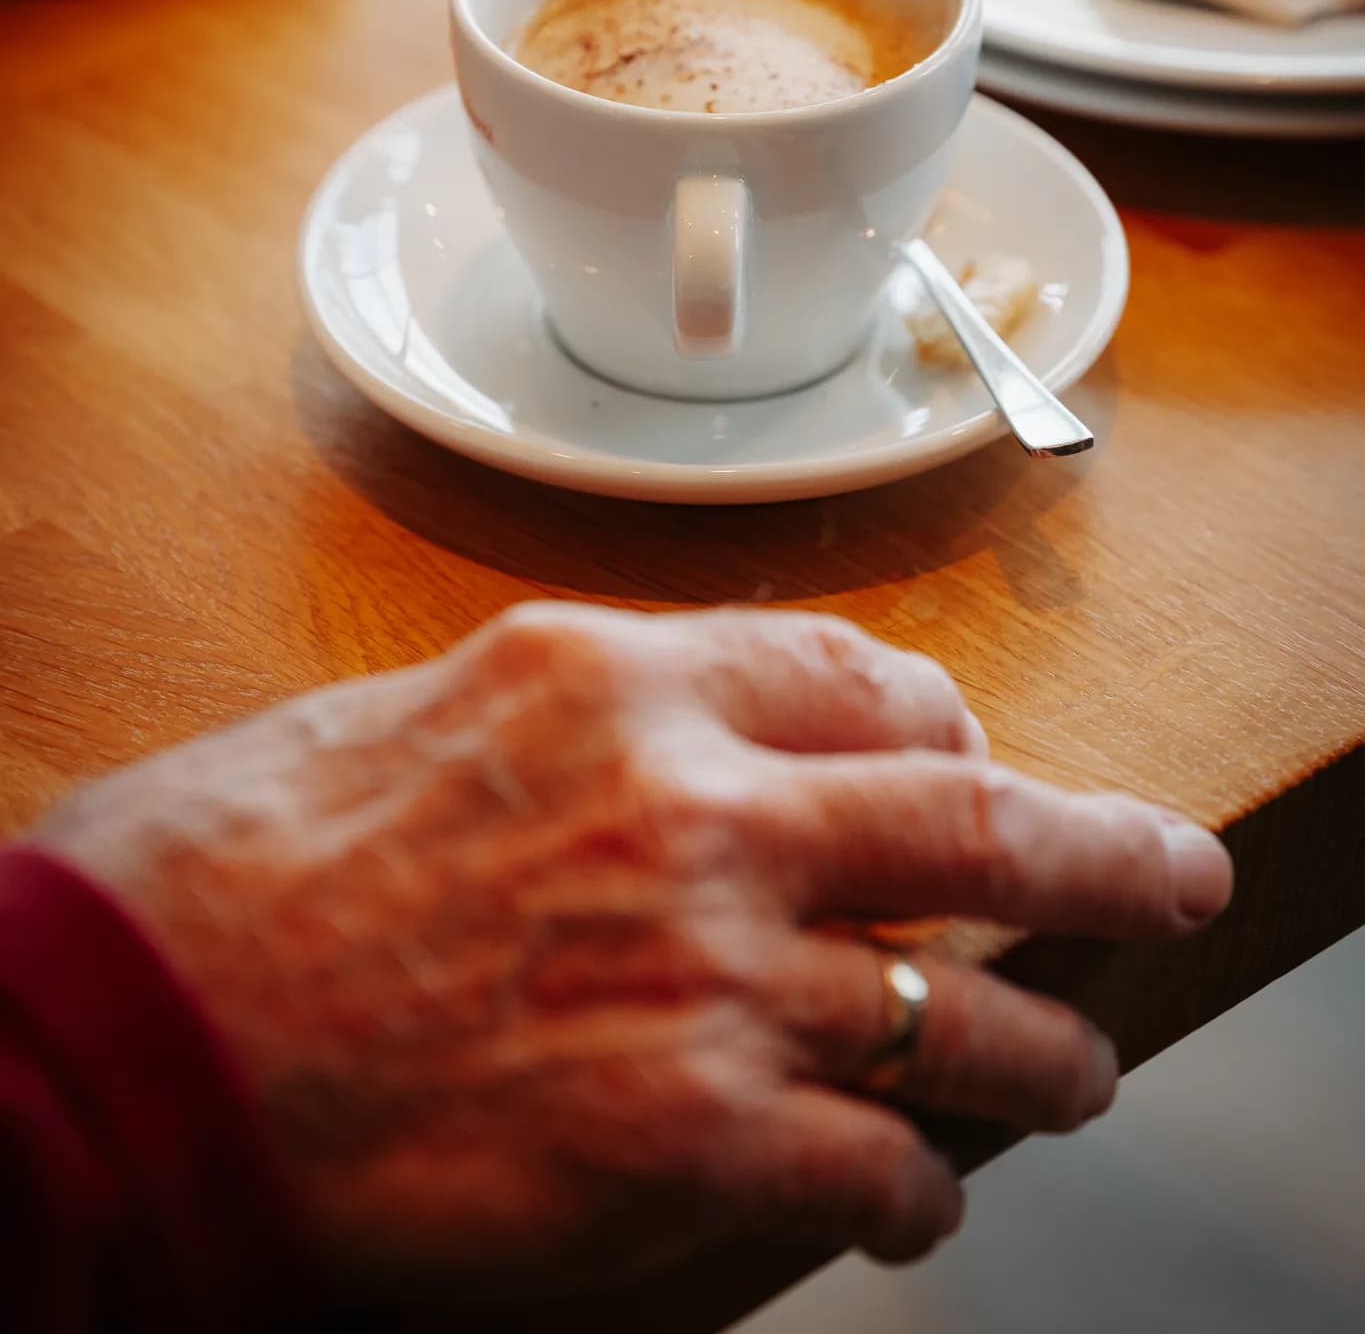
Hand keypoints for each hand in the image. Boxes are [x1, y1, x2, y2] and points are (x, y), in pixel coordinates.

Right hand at [38, 604, 1231, 1305]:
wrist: (122, 1042)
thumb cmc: (227, 878)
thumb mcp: (413, 720)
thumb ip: (576, 734)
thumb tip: (666, 765)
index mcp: (615, 678)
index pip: (857, 675)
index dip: (942, 725)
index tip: (970, 754)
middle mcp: (690, 803)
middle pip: (973, 815)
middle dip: (1108, 852)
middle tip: (1178, 874)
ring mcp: (704, 971)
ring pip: (961, 1007)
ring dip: (1043, 1052)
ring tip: (1079, 1072)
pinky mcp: (683, 1138)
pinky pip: (877, 1164)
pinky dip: (916, 1194)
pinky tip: (914, 1208)